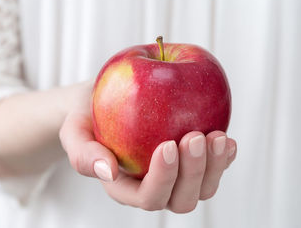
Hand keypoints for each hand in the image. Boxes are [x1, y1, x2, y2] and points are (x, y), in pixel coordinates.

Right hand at [59, 84, 236, 212]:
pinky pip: (214, 169)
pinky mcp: (193, 160)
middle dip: (193, 173)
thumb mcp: (73, 131)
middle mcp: (155, 186)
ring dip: (215, 167)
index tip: (167, 145)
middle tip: (196, 136)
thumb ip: (82, 154)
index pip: (148, 197)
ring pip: (203, 189)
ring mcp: (177, 175)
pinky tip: (227, 140)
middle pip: (181, 199)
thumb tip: (108, 172)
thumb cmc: (88, 117)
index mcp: (126, 188)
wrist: (105, 101)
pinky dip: (224, 158)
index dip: (163, 178)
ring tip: (218, 136)